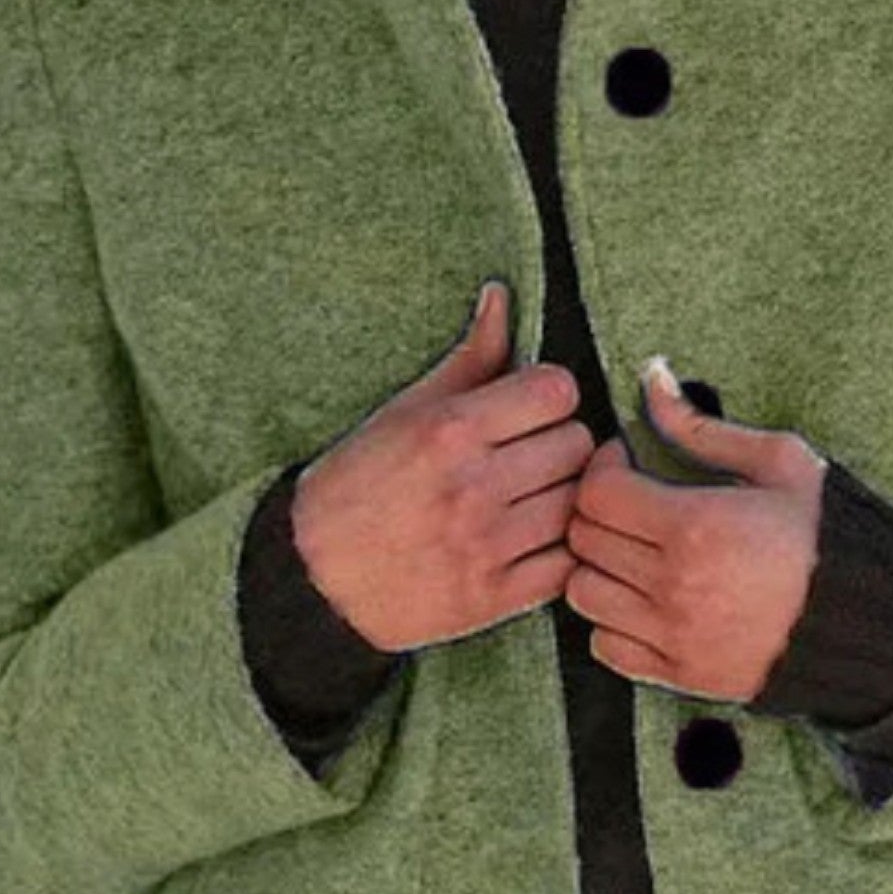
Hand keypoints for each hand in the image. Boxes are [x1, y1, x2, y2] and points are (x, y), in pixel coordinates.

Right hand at [290, 281, 592, 652]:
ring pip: (579, 504)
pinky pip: (568, 564)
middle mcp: (473, 486)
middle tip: (533, 457)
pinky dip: (561, 553)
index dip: (549, 396)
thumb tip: (501, 296)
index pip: (558, 390)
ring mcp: (486, 545)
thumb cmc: (357, 486)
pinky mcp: (493, 597)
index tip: (531, 410)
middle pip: (577, 444)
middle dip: (560, 445)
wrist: (313, 578)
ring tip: (534, 499)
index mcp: (450, 430)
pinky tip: (534, 543)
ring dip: (564, 499)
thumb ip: (468, 359)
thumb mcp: (404, 412)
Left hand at [562, 356, 829, 701]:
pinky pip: (605, 646)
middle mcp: (674, 585)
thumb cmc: (827, 535)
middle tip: (631, 503)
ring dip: (599, 567)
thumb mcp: (779, 463)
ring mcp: (673, 635)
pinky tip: (643, 601)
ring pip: (583, 594)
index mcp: (695, 526)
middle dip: (599, 512)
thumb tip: (652, 377)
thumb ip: (702, 426)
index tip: (627, 464)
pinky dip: (611, 622)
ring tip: (633, 553)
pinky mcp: (679, 674)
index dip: (604, 469)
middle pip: (584, 540)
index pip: (597, 493)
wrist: (866, 622)